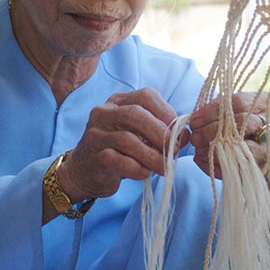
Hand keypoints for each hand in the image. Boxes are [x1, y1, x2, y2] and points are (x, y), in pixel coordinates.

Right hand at [59, 88, 178, 202]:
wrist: (83, 172)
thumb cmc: (118, 151)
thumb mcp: (139, 135)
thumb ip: (160, 131)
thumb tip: (186, 135)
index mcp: (117, 102)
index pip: (146, 96)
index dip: (167, 113)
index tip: (179, 133)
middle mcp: (103, 113)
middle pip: (136, 115)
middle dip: (161, 134)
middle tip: (175, 151)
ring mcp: (95, 134)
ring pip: (127, 140)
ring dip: (153, 156)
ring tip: (165, 167)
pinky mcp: (93, 157)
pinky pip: (118, 160)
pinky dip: (136, 168)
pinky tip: (145, 173)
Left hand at [186, 92, 269, 176]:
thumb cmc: (248, 133)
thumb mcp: (236, 116)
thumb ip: (219, 113)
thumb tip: (195, 120)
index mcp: (265, 102)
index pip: (236, 101)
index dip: (212, 111)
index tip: (194, 119)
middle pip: (240, 121)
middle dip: (212, 129)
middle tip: (195, 136)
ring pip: (241, 142)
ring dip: (215, 145)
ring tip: (199, 149)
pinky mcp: (267, 162)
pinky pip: (240, 161)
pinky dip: (220, 161)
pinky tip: (207, 160)